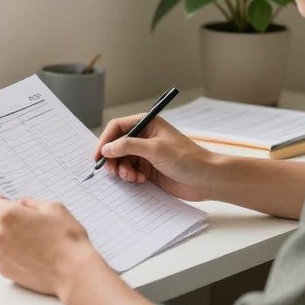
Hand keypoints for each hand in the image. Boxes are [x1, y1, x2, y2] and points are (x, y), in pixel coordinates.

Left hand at [0, 193, 104, 297]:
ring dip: (11, 239)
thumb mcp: (54, 208)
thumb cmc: (66, 240)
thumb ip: (31, 202)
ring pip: (0, 240)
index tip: (6, 203)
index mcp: (9, 215)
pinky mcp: (4, 271)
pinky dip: (15, 255)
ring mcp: (0, 255)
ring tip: (36, 244)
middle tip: (32, 226)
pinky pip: (5, 256)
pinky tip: (34, 257)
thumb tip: (21, 205)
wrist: (73, 273)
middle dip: (9, 221)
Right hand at [94, 115, 214, 201]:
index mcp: (147, 124)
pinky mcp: (149, 169)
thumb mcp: (155, 149)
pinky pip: (130, 171)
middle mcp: (145, 137)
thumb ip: (128, 146)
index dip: (105, 140)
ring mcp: (146, 154)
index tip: (98, 155)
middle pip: (117, 145)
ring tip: (132, 177)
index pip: (118, 127)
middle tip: (114, 171)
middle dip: (113, 159)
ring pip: (122, 160)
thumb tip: (106, 148)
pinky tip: (140, 180)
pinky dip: (130, 177)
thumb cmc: (187, 159)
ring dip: (122, 170)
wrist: (206, 179)